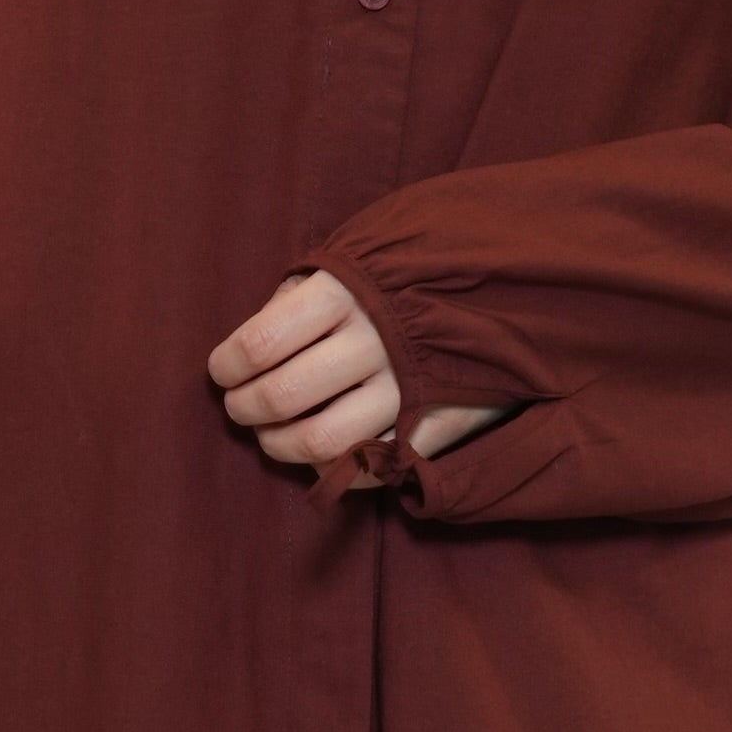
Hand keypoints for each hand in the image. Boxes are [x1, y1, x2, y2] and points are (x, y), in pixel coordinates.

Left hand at [208, 269, 500, 482]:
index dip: (227, 366)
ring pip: (319, 441)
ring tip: (273, 437)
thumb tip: (246, 350)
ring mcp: (408, 387)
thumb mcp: (354, 264)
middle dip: (245, 409)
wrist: (508, 290)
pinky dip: (333, 468)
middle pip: (281, 396)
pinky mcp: (437, 424)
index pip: (259, 343)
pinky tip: (323, 452)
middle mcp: (374, 339)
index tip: (222, 372)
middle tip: (241, 409)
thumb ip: (298, 299)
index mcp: (345, 291)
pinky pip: (368, 466)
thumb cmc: (407, 277)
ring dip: (281, 446)